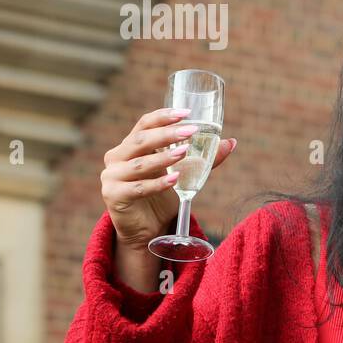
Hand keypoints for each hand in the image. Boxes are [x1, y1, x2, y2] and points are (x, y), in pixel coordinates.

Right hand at [100, 107, 237, 250]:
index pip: (144, 124)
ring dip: (164, 157)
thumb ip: (203, 159)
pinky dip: (157, 184)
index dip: (164, 117)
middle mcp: (117, 157)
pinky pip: (138, 188)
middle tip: (191, 131)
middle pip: (141, 140)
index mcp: (130, 146)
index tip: (186, 113)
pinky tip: (175, 180)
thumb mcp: (183, 174)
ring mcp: (112, 176)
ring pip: (139, 163)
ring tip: (184, 152)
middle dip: (167, 134)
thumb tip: (231, 142)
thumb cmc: (162, 196)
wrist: (146, 229)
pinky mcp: (114, 195)